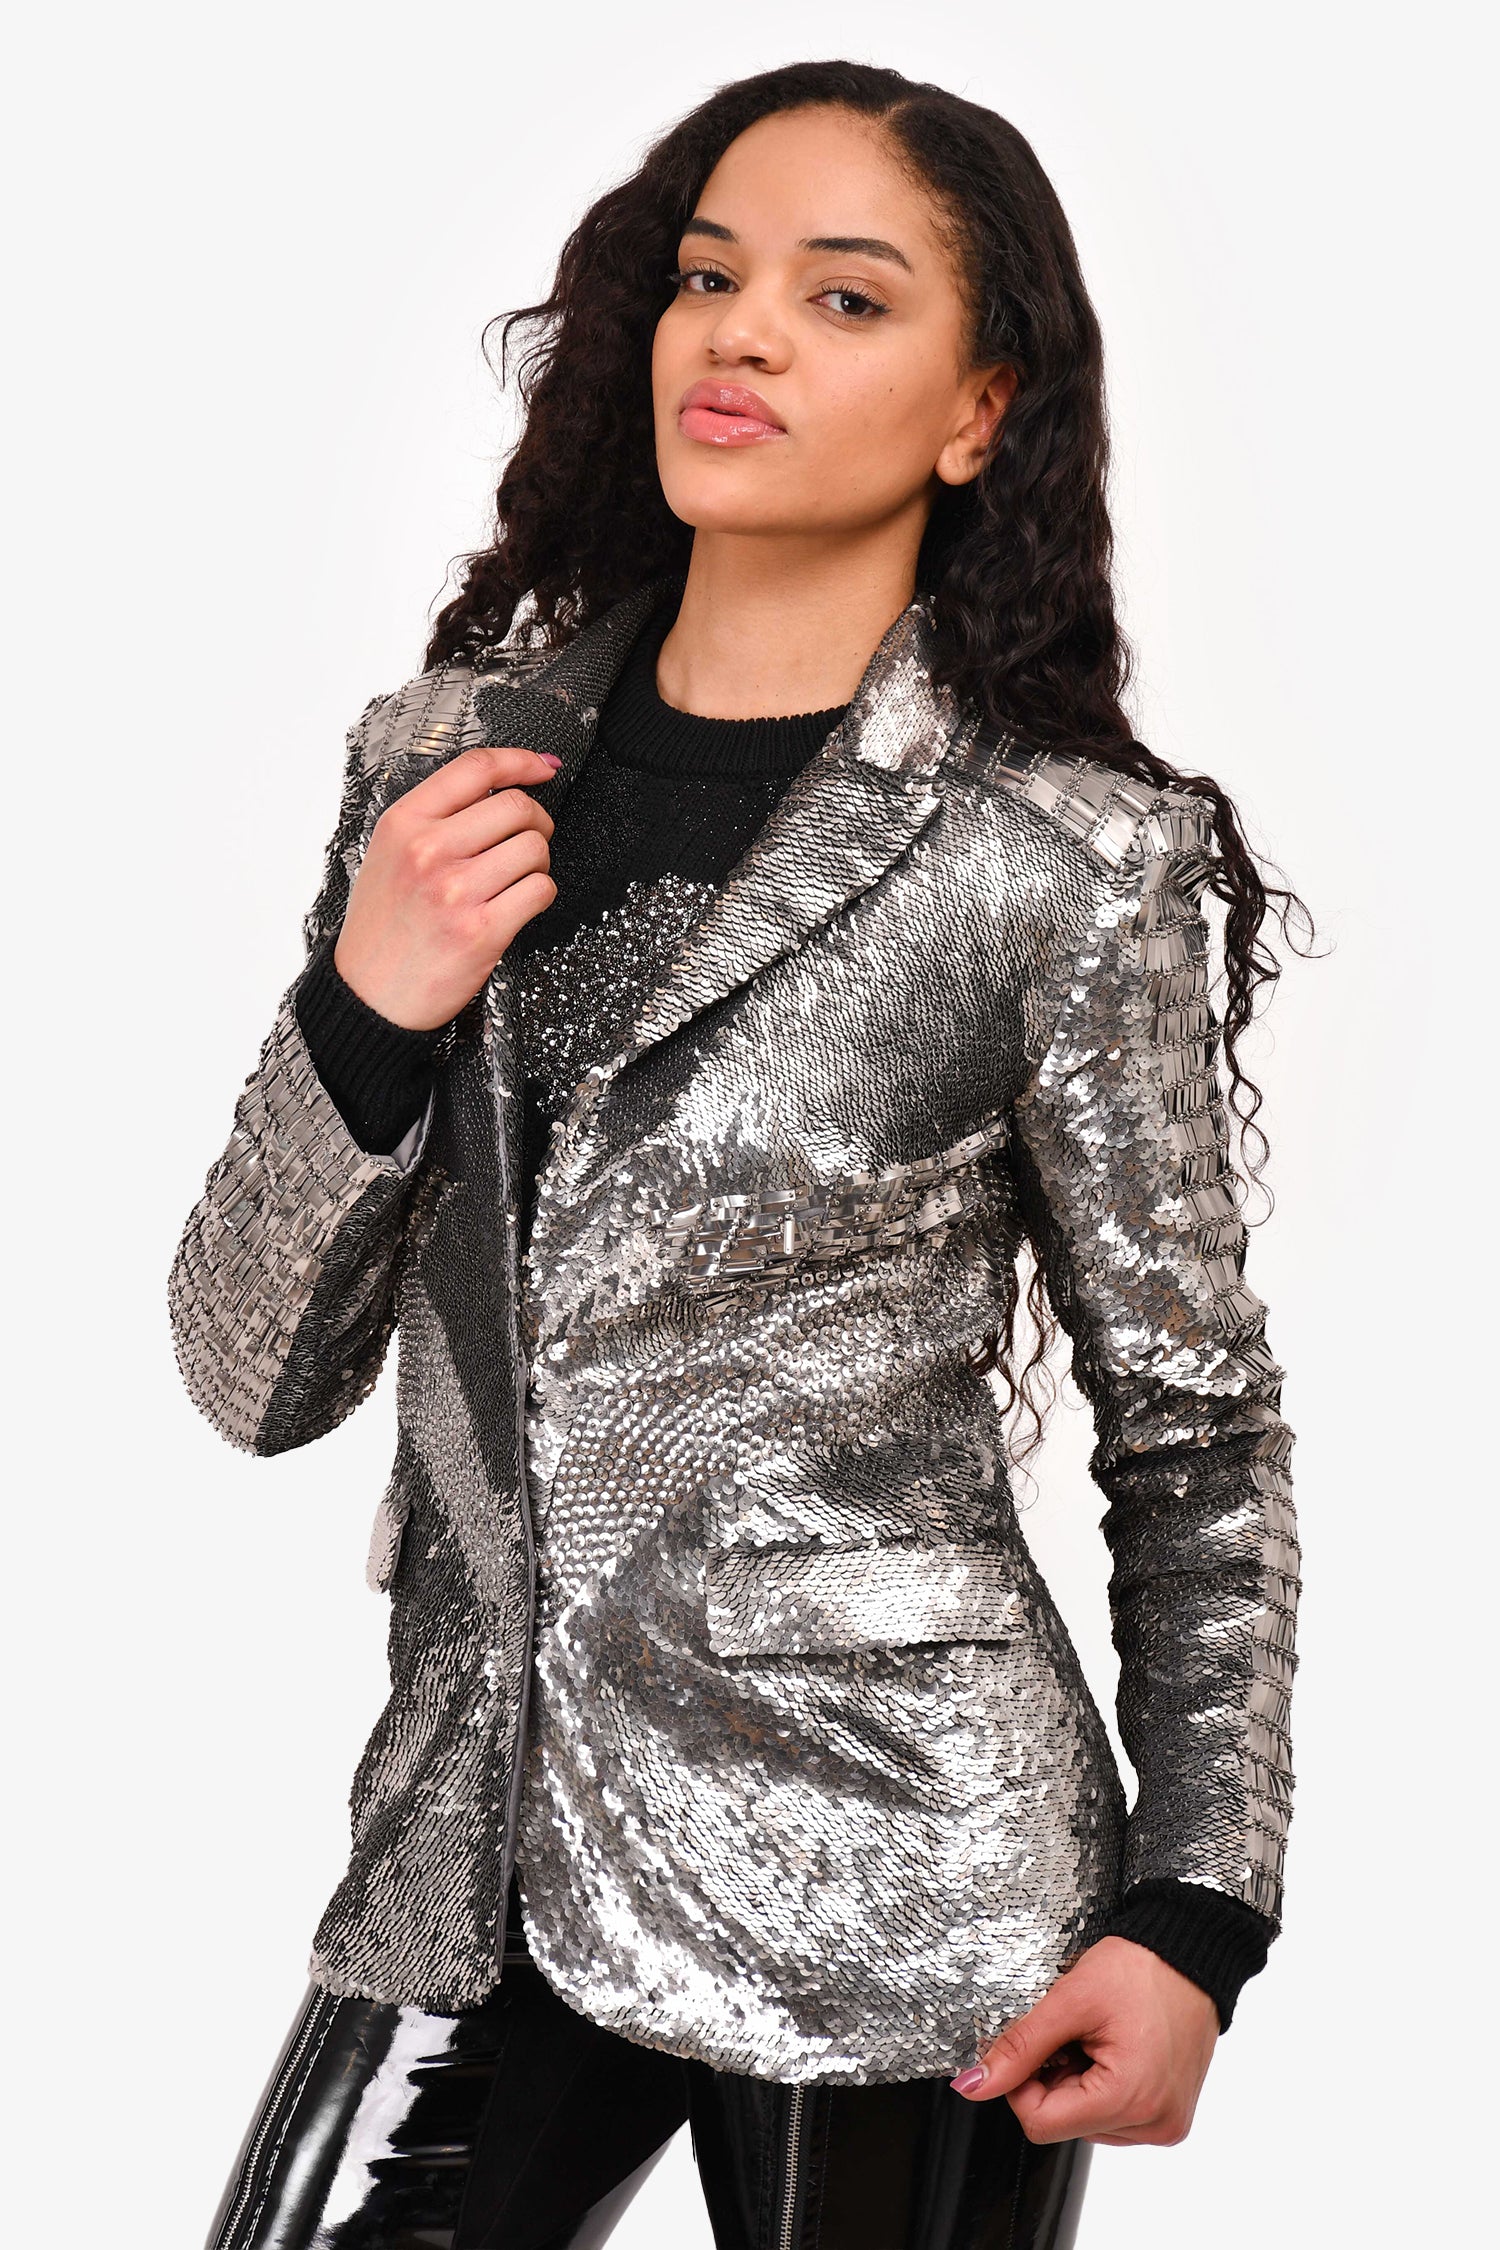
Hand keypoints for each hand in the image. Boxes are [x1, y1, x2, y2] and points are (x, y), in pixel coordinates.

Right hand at [333, 745, 560, 1029]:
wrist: (369, 996)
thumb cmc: (382, 928)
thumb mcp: (389, 855)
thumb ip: (436, 819)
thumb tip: (502, 788)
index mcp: (403, 823)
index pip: (476, 768)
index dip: (521, 761)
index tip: (543, 767)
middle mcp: (428, 850)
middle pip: (517, 807)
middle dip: (536, 822)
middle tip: (529, 840)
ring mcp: (456, 891)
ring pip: (535, 848)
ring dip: (537, 863)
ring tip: (514, 880)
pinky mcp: (482, 930)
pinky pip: (540, 890)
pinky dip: (540, 894)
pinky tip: (518, 904)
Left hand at [950, 1938, 1219, 2145]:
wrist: (1189, 1953)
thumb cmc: (1142, 1969)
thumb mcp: (1070, 2001)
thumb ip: (1019, 2047)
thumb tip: (974, 2085)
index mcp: (1131, 2099)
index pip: (1041, 2124)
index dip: (1022, 2083)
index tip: (1033, 2045)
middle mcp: (1154, 2123)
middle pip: (1064, 2123)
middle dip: (1055, 2078)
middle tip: (1074, 2033)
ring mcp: (1165, 2123)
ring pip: (1086, 2122)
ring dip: (1079, 2082)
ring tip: (1099, 2038)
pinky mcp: (1169, 2116)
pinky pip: (1115, 2116)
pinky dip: (1102, 2086)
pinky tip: (1115, 2050)